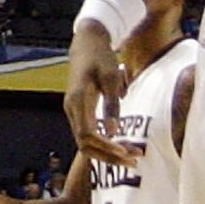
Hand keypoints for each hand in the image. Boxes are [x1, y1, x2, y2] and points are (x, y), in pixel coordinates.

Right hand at [65, 24, 137, 164]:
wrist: (87, 43)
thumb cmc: (101, 57)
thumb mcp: (111, 77)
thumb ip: (111, 105)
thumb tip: (113, 132)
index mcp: (78, 100)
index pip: (87, 135)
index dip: (105, 147)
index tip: (126, 151)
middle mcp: (71, 108)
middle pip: (85, 145)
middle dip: (109, 156)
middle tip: (134, 161)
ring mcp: (72, 110)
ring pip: (85, 143)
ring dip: (107, 153)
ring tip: (131, 156)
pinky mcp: (77, 110)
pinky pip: (87, 134)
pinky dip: (103, 144)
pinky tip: (121, 146)